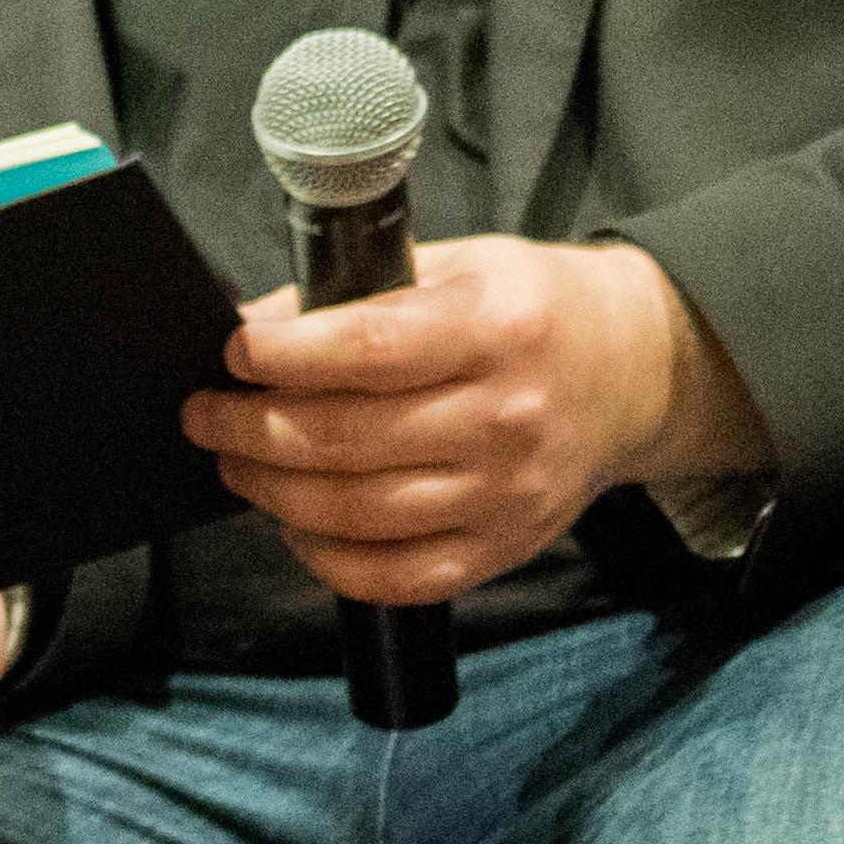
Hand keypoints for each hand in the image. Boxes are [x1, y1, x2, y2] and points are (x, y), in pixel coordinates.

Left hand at [182, 233, 766, 602]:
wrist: (637, 370)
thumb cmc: (530, 311)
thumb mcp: (460, 266)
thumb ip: (362, 294)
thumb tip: (257, 327)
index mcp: (497, 330)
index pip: (369, 349)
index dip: (285, 356)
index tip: (234, 352)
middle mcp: (508, 417)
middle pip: (347, 439)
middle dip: (251, 429)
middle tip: (206, 415)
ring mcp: (509, 493)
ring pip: (358, 512)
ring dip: (272, 491)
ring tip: (235, 464)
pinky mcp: (505, 548)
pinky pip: (398, 577)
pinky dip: (329, 560)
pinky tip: (297, 524)